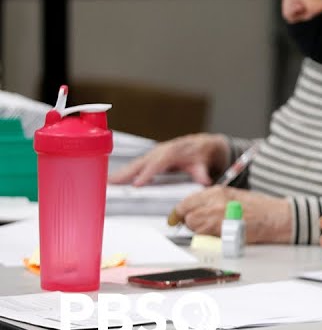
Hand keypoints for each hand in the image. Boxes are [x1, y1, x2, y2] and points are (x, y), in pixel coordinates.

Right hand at [109, 133, 229, 185]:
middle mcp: (160, 151)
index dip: (147, 174)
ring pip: (135, 163)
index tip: (137, 184)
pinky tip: (115, 180)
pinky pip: (136, 164)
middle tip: (112, 182)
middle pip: (141, 162)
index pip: (157, 164)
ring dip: (122, 172)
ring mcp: (154, 154)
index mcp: (172, 152)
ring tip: (108, 182)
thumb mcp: (203, 163)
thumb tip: (205, 181)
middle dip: (126, 173)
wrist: (202, 145)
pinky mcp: (151, 157)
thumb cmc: (201, 153)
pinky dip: (125, 171)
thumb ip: (201, 172)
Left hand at [172, 187, 291, 243]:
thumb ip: (212, 201)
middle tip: (204, 225)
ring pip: (195, 228)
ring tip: (217, 229)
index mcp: (216, 192)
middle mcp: (213, 202)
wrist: (275, 217)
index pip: (186, 202)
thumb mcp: (233, 196)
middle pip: (188, 216)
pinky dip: (210, 238)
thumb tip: (195, 210)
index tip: (175, 219)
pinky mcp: (221, 231)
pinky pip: (206, 237)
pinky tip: (223, 234)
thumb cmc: (260, 208)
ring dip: (201, 231)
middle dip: (192, 223)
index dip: (178, 213)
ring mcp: (216, 217)